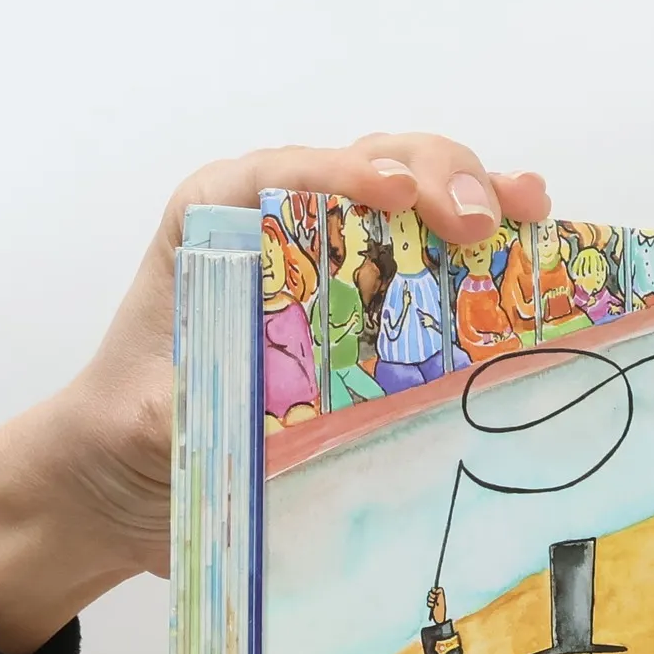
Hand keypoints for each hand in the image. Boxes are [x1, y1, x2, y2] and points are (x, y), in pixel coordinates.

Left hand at [0, 137, 548, 653]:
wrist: (122, 482)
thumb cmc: (130, 432)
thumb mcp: (154, 413)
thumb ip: (201, 397)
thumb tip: (265, 408)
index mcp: (213, 224)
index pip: (286, 174)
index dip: (349, 175)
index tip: (397, 197)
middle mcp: (276, 231)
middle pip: (367, 171)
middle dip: (433, 179)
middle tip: (480, 220)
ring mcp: (329, 272)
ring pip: (409, 208)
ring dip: (475, 203)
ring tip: (528, 212)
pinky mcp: (364, 319)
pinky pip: (428, 273)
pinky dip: (482, 260)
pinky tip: (530, 251)